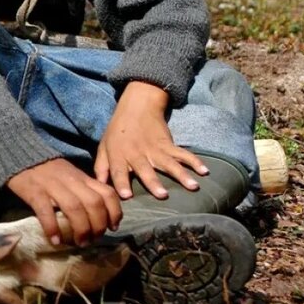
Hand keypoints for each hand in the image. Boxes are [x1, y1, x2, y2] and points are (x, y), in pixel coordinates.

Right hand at [5, 158, 121, 247]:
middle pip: (93, 203)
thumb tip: (99, 214)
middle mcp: (71, 181)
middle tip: (93, 239)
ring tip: (78, 243)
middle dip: (98, 226)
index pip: (107, 193)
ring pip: (74, 208)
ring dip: (80, 229)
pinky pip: (46, 211)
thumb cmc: (47, 170)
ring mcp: (52, 185)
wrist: (18, 154)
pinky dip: (52, 227)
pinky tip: (55, 240)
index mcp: (82, 177)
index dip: (114, 212)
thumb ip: (84, 189)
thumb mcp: (71, 175)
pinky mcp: (34, 191)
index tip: (112, 227)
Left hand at [94, 81, 209, 200]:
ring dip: (181, 174)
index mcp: (118, 154)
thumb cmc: (117, 131)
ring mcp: (154, 149)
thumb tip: (98, 187)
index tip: (126, 196)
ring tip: (193, 186)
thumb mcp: (104, 146)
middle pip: (145, 168)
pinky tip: (205, 170)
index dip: (121, 182)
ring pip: (169, 163)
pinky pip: (183, 153)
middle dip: (153, 182)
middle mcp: (137, 153)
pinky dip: (194, 161)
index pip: (117, 170)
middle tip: (162, 195)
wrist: (137, 106)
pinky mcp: (168, 144)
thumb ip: (101, 167)